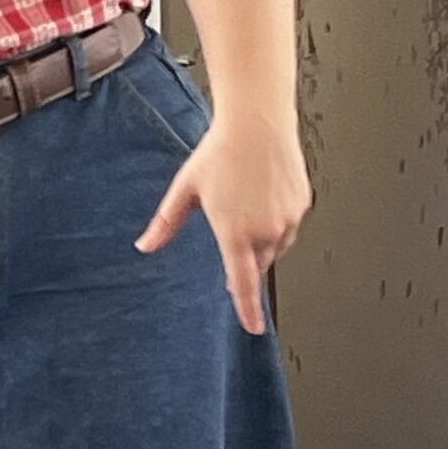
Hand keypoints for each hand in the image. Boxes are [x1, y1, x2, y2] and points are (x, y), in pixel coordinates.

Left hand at [133, 113, 312, 334]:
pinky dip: (279, 220)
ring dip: (264, 238)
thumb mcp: (185, 189)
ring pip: (277, 245)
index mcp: (235, 232)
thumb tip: (145, 246)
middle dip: (247, 255)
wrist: (257, 121)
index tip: (253, 327)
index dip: (248, 309)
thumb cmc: (221, 151)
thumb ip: (166, 223)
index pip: (243, 283)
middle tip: (234, 224)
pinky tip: (264, 194)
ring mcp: (288, 218)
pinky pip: (290, 225)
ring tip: (248, 202)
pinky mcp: (302, 205)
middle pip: (258, 262)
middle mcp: (266, 230)